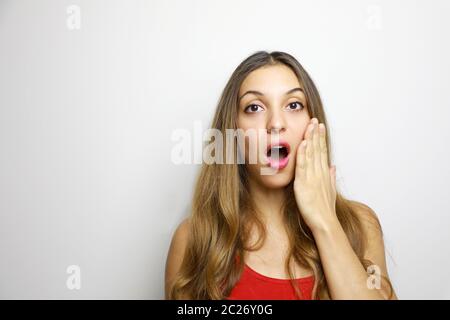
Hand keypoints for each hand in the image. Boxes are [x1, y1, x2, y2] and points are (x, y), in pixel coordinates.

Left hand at [294, 118, 337, 232]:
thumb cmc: (326, 209)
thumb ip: (330, 177)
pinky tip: (303, 143)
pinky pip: (303, 166)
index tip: (320, 127)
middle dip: (316, 134)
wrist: (325, 222)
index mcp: (324, 173)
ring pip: (311, 154)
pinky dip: (303, 154)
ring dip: (310, 139)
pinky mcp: (304, 183)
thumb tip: (332, 166)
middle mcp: (319, 172)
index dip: (320, 138)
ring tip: (310, 125)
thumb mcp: (330, 190)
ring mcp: (312, 176)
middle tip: (315, 120)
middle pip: (318, 149)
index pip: (322, 151)